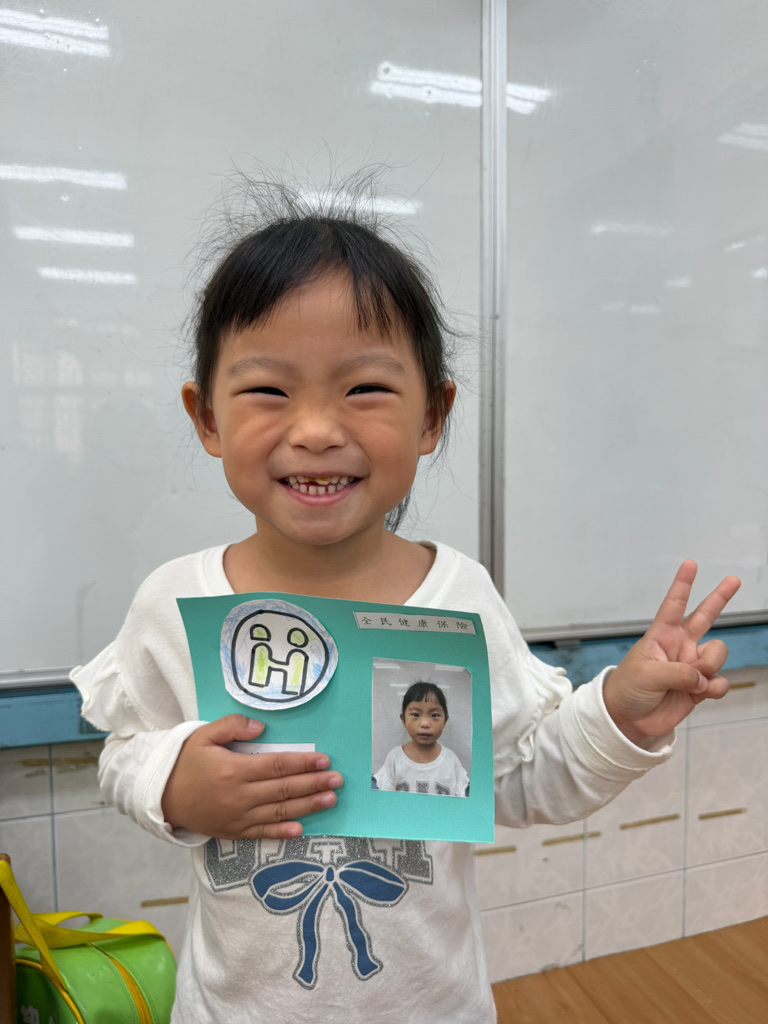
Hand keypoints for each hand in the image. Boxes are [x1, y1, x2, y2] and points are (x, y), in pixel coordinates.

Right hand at [161, 714, 342, 839]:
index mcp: (234, 770)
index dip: (302, 763)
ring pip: (279, 811)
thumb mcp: (204, 735)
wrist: (162, 797)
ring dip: (308, 807)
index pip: (276, 766)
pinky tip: (302, 829)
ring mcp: (238, 817)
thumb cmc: (186, 762)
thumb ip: (233, 726)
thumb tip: (262, 726)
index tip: (323, 760)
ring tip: (330, 800)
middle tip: (337, 780)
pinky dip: (282, 832)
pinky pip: (262, 833)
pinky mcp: (234, 832)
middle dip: (313, 784)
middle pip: (284, 789)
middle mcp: (239, 796)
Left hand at [603, 560, 740, 744]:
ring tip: (694, 680)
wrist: (630, 719)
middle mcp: (680, 646)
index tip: (690, 564)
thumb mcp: (646, 675)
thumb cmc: (628, 688)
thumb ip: (676, 672)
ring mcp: (692, 665)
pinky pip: (721, 682)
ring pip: (718, 653)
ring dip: (710, 665)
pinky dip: (715, 687)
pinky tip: (702, 692)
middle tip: (734, 579)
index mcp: (661, 636)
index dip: (682, 584)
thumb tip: (702, 676)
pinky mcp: (700, 687)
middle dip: (720, 597)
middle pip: (705, 616)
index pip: (673, 605)